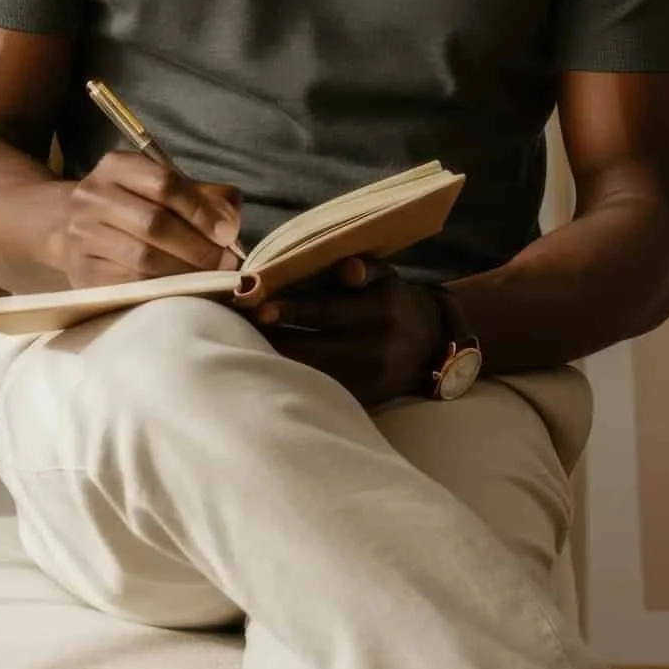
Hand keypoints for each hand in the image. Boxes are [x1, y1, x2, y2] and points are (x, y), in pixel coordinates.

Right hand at [52, 151, 241, 286]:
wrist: (68, 226)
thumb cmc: (131, 205)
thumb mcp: (161, 187)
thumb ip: (203, 197)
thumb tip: (230, 222)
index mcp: (117, 167)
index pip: (165, 184)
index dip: (201, 211)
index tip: (228, 233)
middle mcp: (93, 196)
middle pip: (154, 224)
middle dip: (198, 247)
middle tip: (225, 263)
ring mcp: (82, 236)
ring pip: (143, 259)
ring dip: (185, 272)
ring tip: (210, 278)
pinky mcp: (82, 272)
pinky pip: (130, 286)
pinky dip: (163, 290)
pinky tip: (183, 291)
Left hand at [254, 258, 444, 410]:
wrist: (430, 347)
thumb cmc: (393, 302)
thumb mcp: (386, 277)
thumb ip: (363, 268)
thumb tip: (346, 269)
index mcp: (380, 311)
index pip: (325, 311)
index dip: (289, 310)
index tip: (258, 309)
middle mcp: (376, 347)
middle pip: (311, 346)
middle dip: (274, 339)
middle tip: (239, 329)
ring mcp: (369, 379)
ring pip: (312, 372)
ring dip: (278, 361)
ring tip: (247, 349)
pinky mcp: (364, 400)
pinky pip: (322, 390)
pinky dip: (295, 379)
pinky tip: (272, 369)